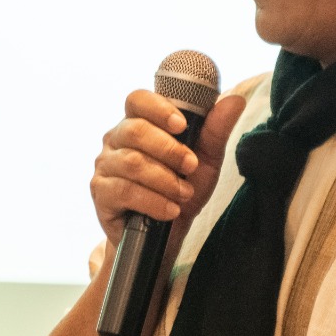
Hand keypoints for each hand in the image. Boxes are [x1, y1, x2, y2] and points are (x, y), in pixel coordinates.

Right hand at [90, 89, 246, 246]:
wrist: (165, 236)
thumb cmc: (181, 189)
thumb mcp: (205, 160)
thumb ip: (216, 131)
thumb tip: (235, 100)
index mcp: (138, 121)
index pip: (137, 100)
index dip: (158, 108)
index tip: (182, 125)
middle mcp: (116, 138)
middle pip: (135, 131)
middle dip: (169, 150)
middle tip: (192, 166)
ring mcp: (105, 165)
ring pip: (131, 162)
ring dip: (164, 179)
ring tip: (184, 193)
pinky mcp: (101, 192)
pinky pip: (124, 190)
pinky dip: (152, 201)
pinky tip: (170, 210)